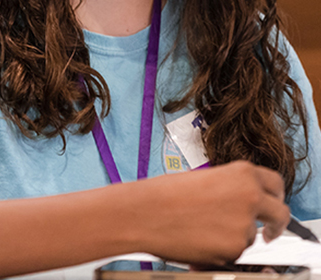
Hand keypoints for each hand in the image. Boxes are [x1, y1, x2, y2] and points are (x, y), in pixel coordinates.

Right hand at [133, 161, 288, 265]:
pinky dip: (222, 249)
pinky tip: (199, 239)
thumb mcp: (203, 178)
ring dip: (236, 236)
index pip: (276, 184)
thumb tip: (242, 200)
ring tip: (204, 228)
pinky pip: (236, 252)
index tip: (272, 205)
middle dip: (276, 224)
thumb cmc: (164, 194)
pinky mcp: (234, 250)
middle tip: (269, 230)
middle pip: (281, 213)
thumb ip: (230, 187)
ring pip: (252, 236)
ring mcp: (244, 225)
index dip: (275, 196)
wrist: (144, 213)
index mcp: (241, 173)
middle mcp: (249, 197)